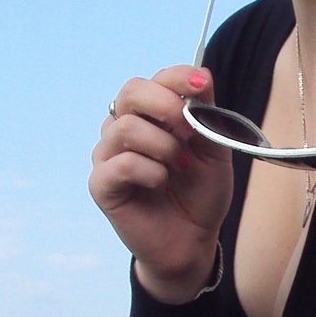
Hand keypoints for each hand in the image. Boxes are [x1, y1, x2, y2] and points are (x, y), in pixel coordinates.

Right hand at [90, 66, 233, 303]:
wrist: (192, 240)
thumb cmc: (199, 193)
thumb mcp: (214, 149)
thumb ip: (206, 114)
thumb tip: (202, 76)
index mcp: (151, 115)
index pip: (156, 80)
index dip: (178, 77)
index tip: (202, 85)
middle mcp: (123, 128)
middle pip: (131, 92)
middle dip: (165, 105)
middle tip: (188, 131)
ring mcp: (108, 155)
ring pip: (125, 127)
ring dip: (162, 145)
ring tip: (177, 166)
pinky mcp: (101, 184)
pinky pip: (121, 163)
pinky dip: (150, 171)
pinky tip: (160, 182)